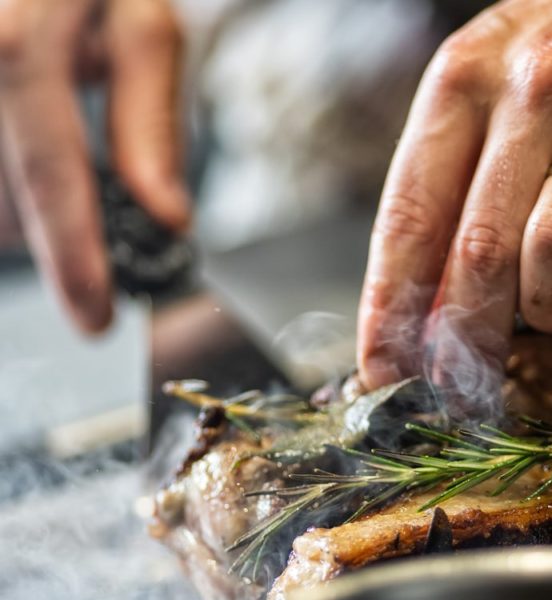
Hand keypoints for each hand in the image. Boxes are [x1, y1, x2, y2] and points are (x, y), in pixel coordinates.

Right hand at [0, 0, 187, 331]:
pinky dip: (8, 195)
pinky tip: (23, 171)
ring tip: (57, 178)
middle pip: (1, 202)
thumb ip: (149, 124)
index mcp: (18, 44)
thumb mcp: (143, 30)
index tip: (93, 320)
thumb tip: (167, 219)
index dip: (71, 255)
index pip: (48, 172)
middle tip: (90, 225)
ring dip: (18, 211)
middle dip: (50, 231)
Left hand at [358, 0, 551, 389]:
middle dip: (466, 335)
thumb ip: (453, 188)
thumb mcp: (491, 89)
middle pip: (479, 249)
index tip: (383, 371)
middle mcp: (534, 91)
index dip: (391, 307)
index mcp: (463, 83)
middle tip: (467, 376)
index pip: (408, 216)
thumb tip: (423, 303)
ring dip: (550, 304)